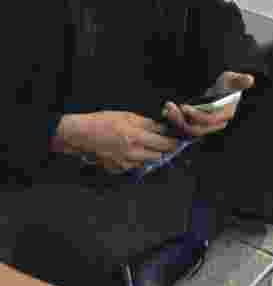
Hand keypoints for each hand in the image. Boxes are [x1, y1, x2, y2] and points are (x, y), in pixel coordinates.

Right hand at [57, 112, 178, 173]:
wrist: (81, 135)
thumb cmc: (104, 122)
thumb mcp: (128, 117)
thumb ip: (149, 124)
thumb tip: (165, 128)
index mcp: (135, 138)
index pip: (164, 143)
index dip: (173, 141)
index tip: (177, 139)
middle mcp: (132, 153)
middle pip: (160, 155)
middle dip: (164, 149)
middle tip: (163, 141)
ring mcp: (125, 163)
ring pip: (149, 162)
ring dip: (151, 155)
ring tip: (145, 144)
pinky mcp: (119, 169)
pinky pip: (136, 166)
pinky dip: (139, 160)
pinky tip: (132, 150)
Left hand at [161, 71, 254, 139]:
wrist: (220, 91)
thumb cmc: (228, 84)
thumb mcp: (233, 79)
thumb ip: (240, 80)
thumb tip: (249, 80)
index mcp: (225, 115)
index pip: (209, 120)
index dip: (196, 116)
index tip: (184, 106)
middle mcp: (215, 124)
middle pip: (197, 129)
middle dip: (181, 120)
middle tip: (170, 108)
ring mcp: (205, 127)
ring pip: (188, 130)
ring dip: (175, 121)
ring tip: (167, 108)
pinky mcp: (195, 127)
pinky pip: (184, 129)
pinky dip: (174, 122)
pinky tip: (167, 111)